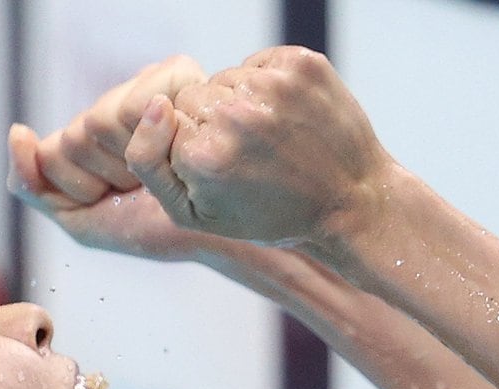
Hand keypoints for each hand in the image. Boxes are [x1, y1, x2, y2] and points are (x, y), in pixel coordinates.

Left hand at [8, 56, 215, 262]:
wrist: (210, 230)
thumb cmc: (149, 226)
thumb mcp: (79, 218)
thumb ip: (31, 183)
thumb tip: (17, 129)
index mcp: (85, 136)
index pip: (53, 154)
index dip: (83, 188)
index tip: (114, 198)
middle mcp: (111, 106)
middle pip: (76, 136)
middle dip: (107, 176)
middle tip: (139, 187)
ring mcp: (141, 86)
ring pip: (101, 121)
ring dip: (134, 161)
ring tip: (160, 171)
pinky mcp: (176, 73)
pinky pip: (137, 104)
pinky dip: (157, 139)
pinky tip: (177, 151)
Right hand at [125, 46, 391, 246]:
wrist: (350, 204)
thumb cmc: (268, 216)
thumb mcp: (193, 215)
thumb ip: (148, 162)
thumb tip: (153, 104)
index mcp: (203, 155)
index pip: (164, 120)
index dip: (188, 144)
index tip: (220, 169)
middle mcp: (235, 115)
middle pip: (193, 95)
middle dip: (211, 122)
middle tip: (248, 156)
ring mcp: (272, 86)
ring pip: (225, 77)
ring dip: (239, 102)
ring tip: (270, 139)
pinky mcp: (301, 65)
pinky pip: (258, 62)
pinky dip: (267, 84)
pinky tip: (286, 118)